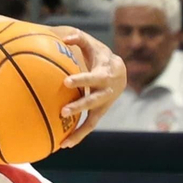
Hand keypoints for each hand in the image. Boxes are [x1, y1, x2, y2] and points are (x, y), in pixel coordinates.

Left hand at [49, 27, 125, 147]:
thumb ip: (79, 39)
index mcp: (104, 75)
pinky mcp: (100, 113)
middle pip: (93, 101)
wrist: (120, 72)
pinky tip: (64, 145)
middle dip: (79, 107)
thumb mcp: (93, 45)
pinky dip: (79, 135)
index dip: (81, 80)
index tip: (66, 82)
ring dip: (79, 130)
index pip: (92, 78)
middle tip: (62, 111)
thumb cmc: (100, 56)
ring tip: (64, 142)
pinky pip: (90, 126)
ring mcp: (104, 105)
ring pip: (93, 120)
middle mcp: (106, 92)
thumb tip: (64, 37)